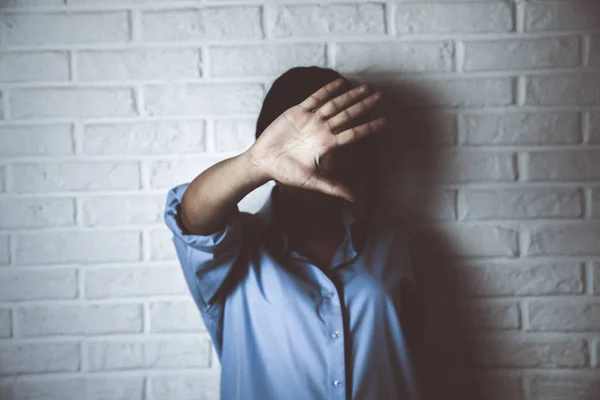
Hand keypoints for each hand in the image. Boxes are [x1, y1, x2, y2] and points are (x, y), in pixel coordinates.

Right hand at [247, 77, 390, 201]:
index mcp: (327, 145)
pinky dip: (327, 91)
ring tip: (367, 87)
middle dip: (365, 105)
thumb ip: (332, 187)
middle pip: (348, 115)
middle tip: (382, 96)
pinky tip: (340, 83)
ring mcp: (311, 120)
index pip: (354, 133)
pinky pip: (315, 99)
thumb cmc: (286, 173)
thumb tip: (354, 198)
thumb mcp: (311, 181)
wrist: (263, 162)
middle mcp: (322, 130)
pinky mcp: (297, 112)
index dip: (371, 126)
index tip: (387, 121)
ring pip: (335, 104)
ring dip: (350, 95)